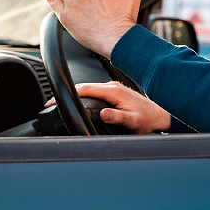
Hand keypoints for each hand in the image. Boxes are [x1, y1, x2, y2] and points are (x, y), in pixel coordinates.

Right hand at [45, 82, 171, 133]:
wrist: (159, 115)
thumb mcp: (133, 122)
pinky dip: (82, 95)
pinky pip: (94, 91)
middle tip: (50, 101)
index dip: (68, 93)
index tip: (54, 99)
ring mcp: (112, 89)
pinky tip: (76, 100)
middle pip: (83, 87)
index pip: (85, 88)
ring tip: (58, 101)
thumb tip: (104, 114)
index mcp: (114, 91)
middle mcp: (112, 87)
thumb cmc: (147, 119)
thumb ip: (118, 117)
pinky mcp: (113, 93)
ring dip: (74, 94)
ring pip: (88, 89)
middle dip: (66, 93)